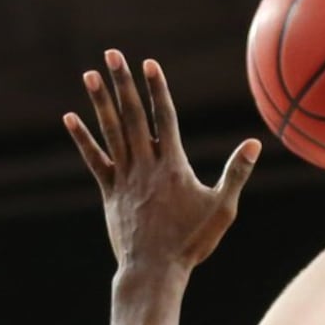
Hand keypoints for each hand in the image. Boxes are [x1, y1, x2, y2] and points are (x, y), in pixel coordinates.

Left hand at [65, 51, 259, 271]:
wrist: (155, 270)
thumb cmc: (192, 243)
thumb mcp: (222, 209)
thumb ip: (236, 173)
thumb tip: (255, 144)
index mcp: (173, 165)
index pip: (164, 117)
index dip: (157, 89)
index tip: (149, 64)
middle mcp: (146, 165)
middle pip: (133, 115)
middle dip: (123, 83)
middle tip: (112, 54)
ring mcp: (125, 178)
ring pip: (111, 131)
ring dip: (100, 101)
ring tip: (90, 74)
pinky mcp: (110, 193)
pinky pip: (94, 159)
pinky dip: (82, 138)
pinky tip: (70, 118)